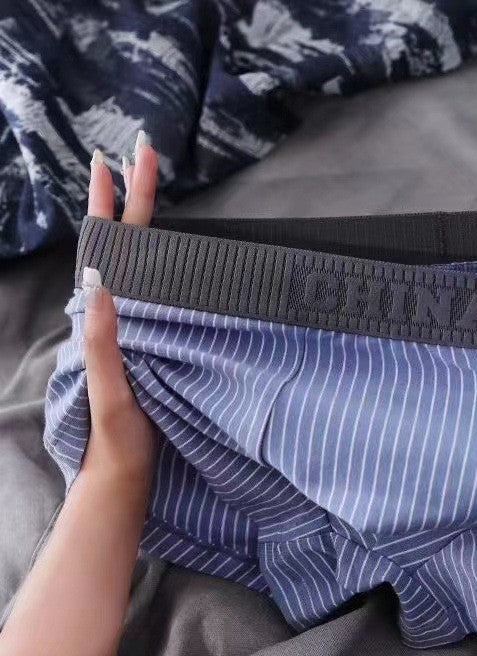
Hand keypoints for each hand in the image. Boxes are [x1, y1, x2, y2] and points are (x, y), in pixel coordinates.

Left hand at [81, 133, 159, 482]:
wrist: (122, 473)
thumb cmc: (117, 439)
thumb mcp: (109, 391)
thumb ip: (101, 341)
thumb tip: (99, 280)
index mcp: (103, 318)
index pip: (108, 248)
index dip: (114, 205)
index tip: (116, 160)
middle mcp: (116, 315)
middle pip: (123, 243)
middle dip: (131, 196)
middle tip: (140, 152)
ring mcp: (134, 327)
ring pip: (137, 263)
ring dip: (141, 221)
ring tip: (145, 187)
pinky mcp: (151, 344)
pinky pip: (155, 293)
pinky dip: (160, 262)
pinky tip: (168, 254)